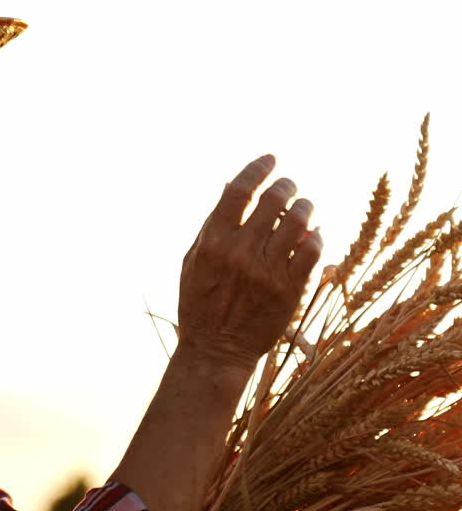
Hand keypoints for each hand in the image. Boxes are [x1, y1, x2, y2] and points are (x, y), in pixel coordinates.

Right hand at [177, 154, 321, 370]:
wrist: (216, 351)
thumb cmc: (201, 303)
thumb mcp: (194, 261)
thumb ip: (213, 224)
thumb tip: (231, 185)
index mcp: (213, 243)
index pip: (239, 191)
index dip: (257, 169)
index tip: (270, 159)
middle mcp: (240, 254)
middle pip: (272, 200)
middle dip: (286, 185)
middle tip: (289, 185)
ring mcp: (266, 272)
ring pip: (298, 221)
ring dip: (304, 207)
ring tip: (304, 207)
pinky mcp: (289, 290)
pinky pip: (312, 250)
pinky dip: (316, 236)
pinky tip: (312, 234)